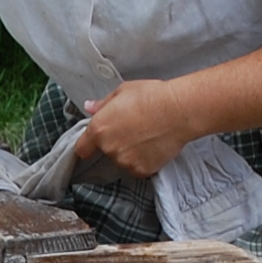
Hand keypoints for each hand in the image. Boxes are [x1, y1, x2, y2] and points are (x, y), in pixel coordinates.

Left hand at [75, 78, 201, 178]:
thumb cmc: (152, 96)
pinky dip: (144, 161)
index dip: (87, 147)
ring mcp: (125, 161)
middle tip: (132, 130)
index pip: (82, 148)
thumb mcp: (123, 92)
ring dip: (130, 153)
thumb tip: (89, 107)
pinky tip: (154, 146)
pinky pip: (138, 168)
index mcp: (99, 129)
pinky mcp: (142, 170)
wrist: (179, 111)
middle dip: (115, 144)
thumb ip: (103, 104)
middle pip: (105, 153)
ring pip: (123, 161)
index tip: (93, 146)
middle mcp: (109, 148)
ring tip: (146, 137)